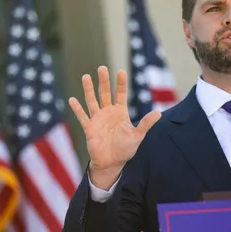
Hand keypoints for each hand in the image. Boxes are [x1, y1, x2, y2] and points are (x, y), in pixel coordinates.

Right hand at [69, 66, 160, 189]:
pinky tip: (72, 100)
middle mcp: (108, 113)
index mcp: (120, 112)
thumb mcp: (137, 136)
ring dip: (88, 90)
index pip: (120, 94)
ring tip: (86, 77)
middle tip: (102, 68)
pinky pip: (82, 117)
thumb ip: (146, 124)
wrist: (112, 163)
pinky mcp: (89, 128)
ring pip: (92, 101)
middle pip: (104, 93)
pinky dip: (77, 109)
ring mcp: (97, 119)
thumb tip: (158, 113)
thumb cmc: (125, 149)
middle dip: (103, 81)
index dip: (120, 83)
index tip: (120, 71)